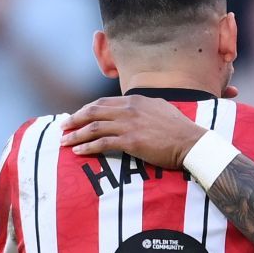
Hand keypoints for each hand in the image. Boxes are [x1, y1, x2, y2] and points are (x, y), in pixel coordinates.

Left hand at [60, 96, 205, 167]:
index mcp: (135, 100)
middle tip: (63, 127)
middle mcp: (129, 109)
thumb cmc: (178, 129)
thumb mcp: (159, 108)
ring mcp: (129, 125)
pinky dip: (88, 147)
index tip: (76, 117)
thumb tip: (133, 109)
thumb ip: (142, 108)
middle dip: (75, 119)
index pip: (103, 102)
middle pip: (94, 111)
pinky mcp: (131, 142)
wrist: (191, 142)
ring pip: (94, 127)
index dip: (86, 110)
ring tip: (64, 142)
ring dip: (76, 134)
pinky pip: (102, 143)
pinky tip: (78, 152)